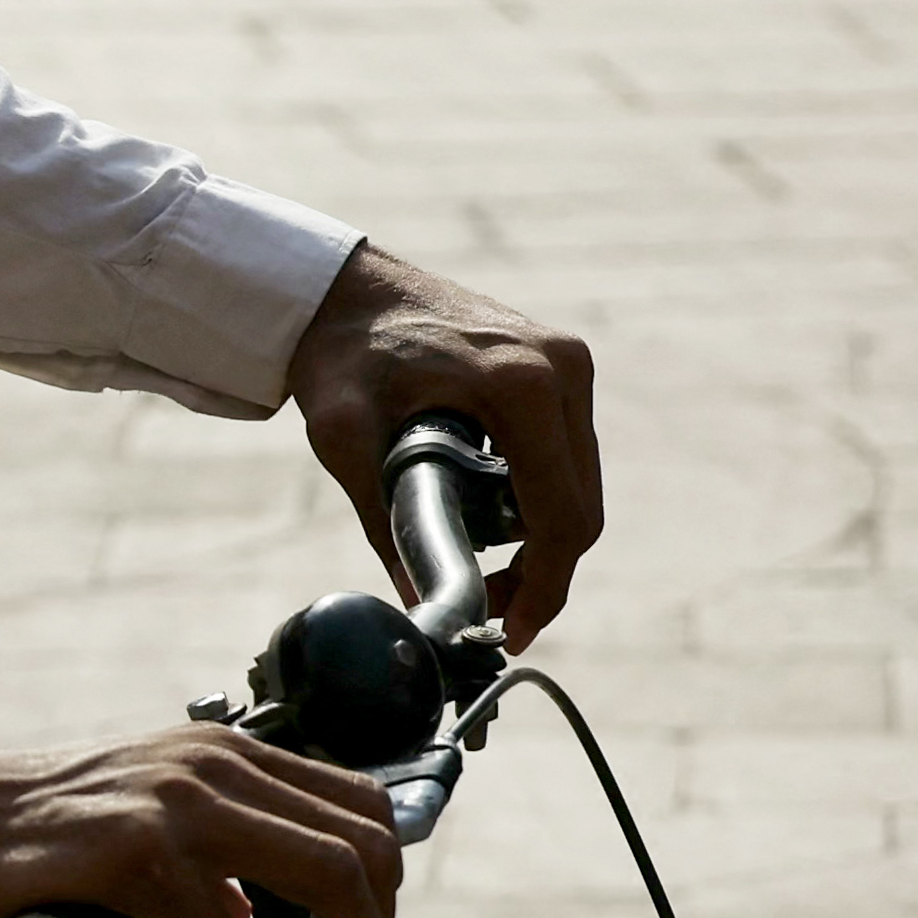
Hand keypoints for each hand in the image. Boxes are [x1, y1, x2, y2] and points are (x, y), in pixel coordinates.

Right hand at [0, 727, 402, 917]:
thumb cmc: (26, 830)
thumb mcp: (140, 810)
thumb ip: (213, 840)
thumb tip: (268, 907)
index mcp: (218, 750)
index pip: (361, 802)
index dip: (383, 879)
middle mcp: (207, 763)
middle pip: (364, 842)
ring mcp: (170, 802)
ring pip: (324, 877)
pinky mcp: (128, 851)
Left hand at [284, 244, 599, 647]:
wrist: (342, 287)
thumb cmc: (338, 353)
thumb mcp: (344, 438)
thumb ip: (386, 524)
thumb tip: (422, 607)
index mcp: (520, 384)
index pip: (559, 513)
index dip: (542, 584)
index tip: (512, 630)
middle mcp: (562, 368)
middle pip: (579, 506)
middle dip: (542, 569)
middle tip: (490, 609)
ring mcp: (568, 363)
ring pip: (579, 484)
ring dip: (543, 535)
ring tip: (486, 568)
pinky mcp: (561, 364)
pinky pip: (567, 454)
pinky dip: (541, 495)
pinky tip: (495, 516)